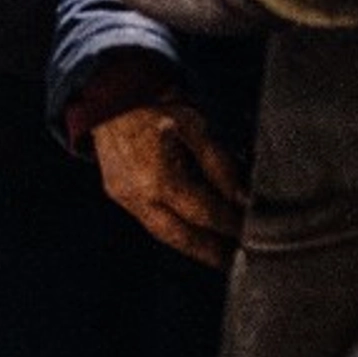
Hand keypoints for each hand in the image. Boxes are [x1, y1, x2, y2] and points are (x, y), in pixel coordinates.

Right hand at [89, 97, 246, 266]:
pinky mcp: (118, 196)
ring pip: (163, 235)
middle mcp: (139, 195)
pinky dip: (173, 230)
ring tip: (216, 251)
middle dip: (210, 251)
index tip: (248, 232)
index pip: (204, 213)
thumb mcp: (196, 128)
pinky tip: (190, 231)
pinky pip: (150, 222)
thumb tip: (241, 196)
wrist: (109, 96)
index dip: (229, 225)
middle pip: (182, 237)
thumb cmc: (154, 105)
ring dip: (191, 245)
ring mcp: (125, 198)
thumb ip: (219, 165)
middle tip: (234, 260)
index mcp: (159, 178)